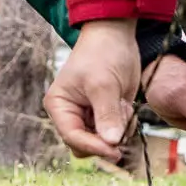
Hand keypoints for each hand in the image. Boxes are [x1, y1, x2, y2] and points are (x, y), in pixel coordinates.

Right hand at [45, 19, 138, 162]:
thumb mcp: (104, 84)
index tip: (115, 150)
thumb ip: (107, 114)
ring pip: (102, 141)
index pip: (72, 137)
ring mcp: (89, 116)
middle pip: (85, 145)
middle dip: (105, 140)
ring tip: (123, 106)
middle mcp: (71, 114)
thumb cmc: (102, 53)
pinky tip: (126, 105)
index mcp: (60, 106)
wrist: (116, 36)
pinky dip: (125, 125)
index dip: (93, 146)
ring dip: (117, 131)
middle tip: (123, 128)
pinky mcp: (106, 114)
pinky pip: (115, 133)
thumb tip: (111, 142)